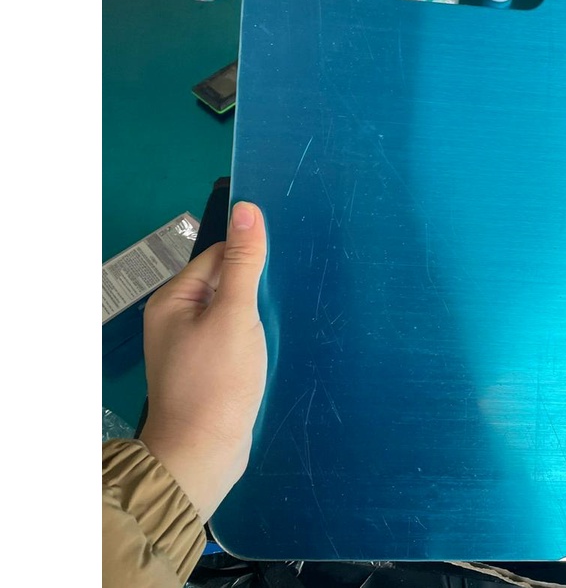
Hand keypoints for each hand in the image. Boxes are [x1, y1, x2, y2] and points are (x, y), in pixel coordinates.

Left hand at [139, 201, 267, 522]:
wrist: (204, 455)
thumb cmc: (217, 381)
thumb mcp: (235, 315)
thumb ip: (243, 264)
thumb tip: (246, 208)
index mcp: (174, 300)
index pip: (218, 257)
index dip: (251, 256)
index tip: (285, 262)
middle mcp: (177, 319)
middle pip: (225, 284)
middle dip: (257, 287)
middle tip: (293, 289)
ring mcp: (192, 347)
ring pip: (233, 313)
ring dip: (259, 313)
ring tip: (290, 315)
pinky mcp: (209, 369)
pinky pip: (235, 338)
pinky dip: (255, 337)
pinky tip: (277, 341)